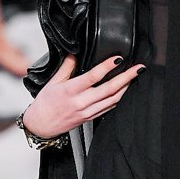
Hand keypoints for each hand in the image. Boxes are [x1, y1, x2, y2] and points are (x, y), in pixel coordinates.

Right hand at [22, 54, 144, 139]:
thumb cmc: (45, 104)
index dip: (108, 66)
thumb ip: (66, 67)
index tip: (118, 58)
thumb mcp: (53, 82)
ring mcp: (88, 112)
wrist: (41, 125)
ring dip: (125, 88)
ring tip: (133, 77)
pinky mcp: (90, 118)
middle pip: (110, 89)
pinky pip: (109, 108)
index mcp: (71, 90)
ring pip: (113, 99)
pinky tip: (123, 91)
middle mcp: (81, 102)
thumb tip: (74, 53)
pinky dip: (118, 98)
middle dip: (126, 77)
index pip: (94, 76)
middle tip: (138, 69)